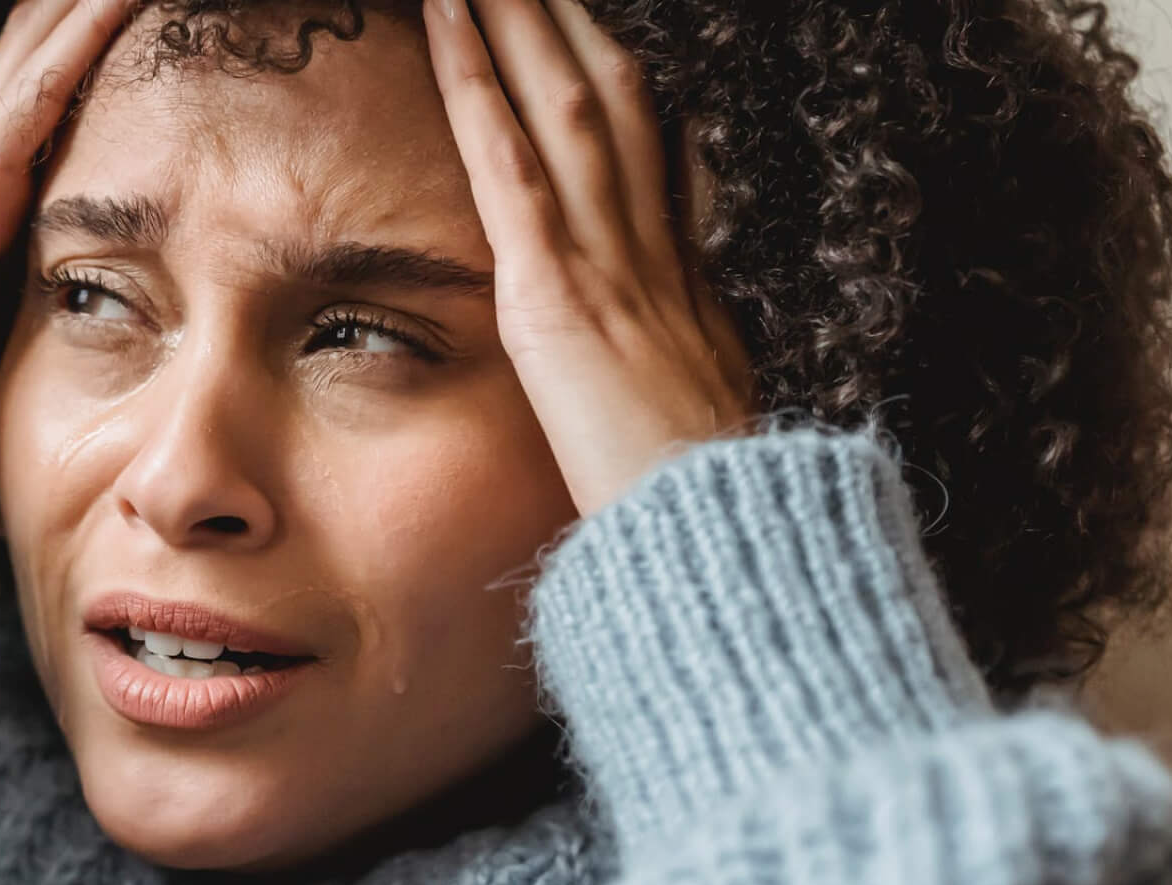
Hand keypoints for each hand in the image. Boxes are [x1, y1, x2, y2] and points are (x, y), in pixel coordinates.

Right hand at [0, 0, 135, 533]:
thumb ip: (36, 468)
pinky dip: (88, 33)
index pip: (57, 165)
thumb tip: (86, 540)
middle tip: (175, 1)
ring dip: (97, 16)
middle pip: (54, 94)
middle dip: (101, 40)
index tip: (164, 94)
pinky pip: (45, 88)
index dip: (101, 116)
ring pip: (52, 68)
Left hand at [423, 0, 755, 516]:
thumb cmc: (702, 502)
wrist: (719, 545)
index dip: (608, 68)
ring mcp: (608, 265)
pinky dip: (479, 92)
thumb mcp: (699, 405)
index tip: (581, 16)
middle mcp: (649, 248)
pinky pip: (512, 173)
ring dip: (522, 21)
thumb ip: (678, 345)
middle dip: (566, 15)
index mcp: (678, 274)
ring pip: (561, 105)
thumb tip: (676, 314)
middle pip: (607, 95)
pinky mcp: (557, 299)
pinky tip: (452, 26)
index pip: (644, 140)